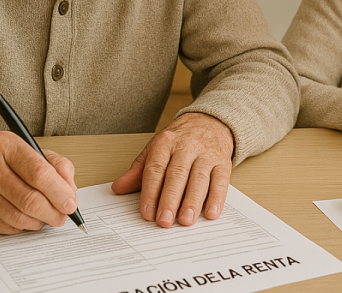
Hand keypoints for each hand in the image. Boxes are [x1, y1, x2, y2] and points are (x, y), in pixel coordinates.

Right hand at [0, 131, 78, 233]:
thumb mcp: (24, 149)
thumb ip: (54, 165)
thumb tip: (70, 190)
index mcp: (5, 145)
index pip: (39, 172)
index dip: (59, 192)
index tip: (71, 203)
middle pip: (30, 199)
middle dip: (54, 212)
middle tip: (63, 216)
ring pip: (20, 217)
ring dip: (39, 222)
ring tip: (45, 217)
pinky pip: (7, 227)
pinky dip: (22, 226)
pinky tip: (25, 218)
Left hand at [111, 112, 233, 227]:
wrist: (210, 121)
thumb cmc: (180, 140)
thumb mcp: (155, 149)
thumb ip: (138, 171)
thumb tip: (118, 188)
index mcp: (165, 144)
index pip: (155, 169)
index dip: (150, 192)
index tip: (147, 213)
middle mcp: (186, 147)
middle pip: (177, 175)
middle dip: (170, 199)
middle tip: (164, 220)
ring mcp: (206, 154)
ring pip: (199, 178)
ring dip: (193, 201)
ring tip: (186, 220)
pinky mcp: (223, 162)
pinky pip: (221, 180)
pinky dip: (217, 198)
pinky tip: (212, 212)